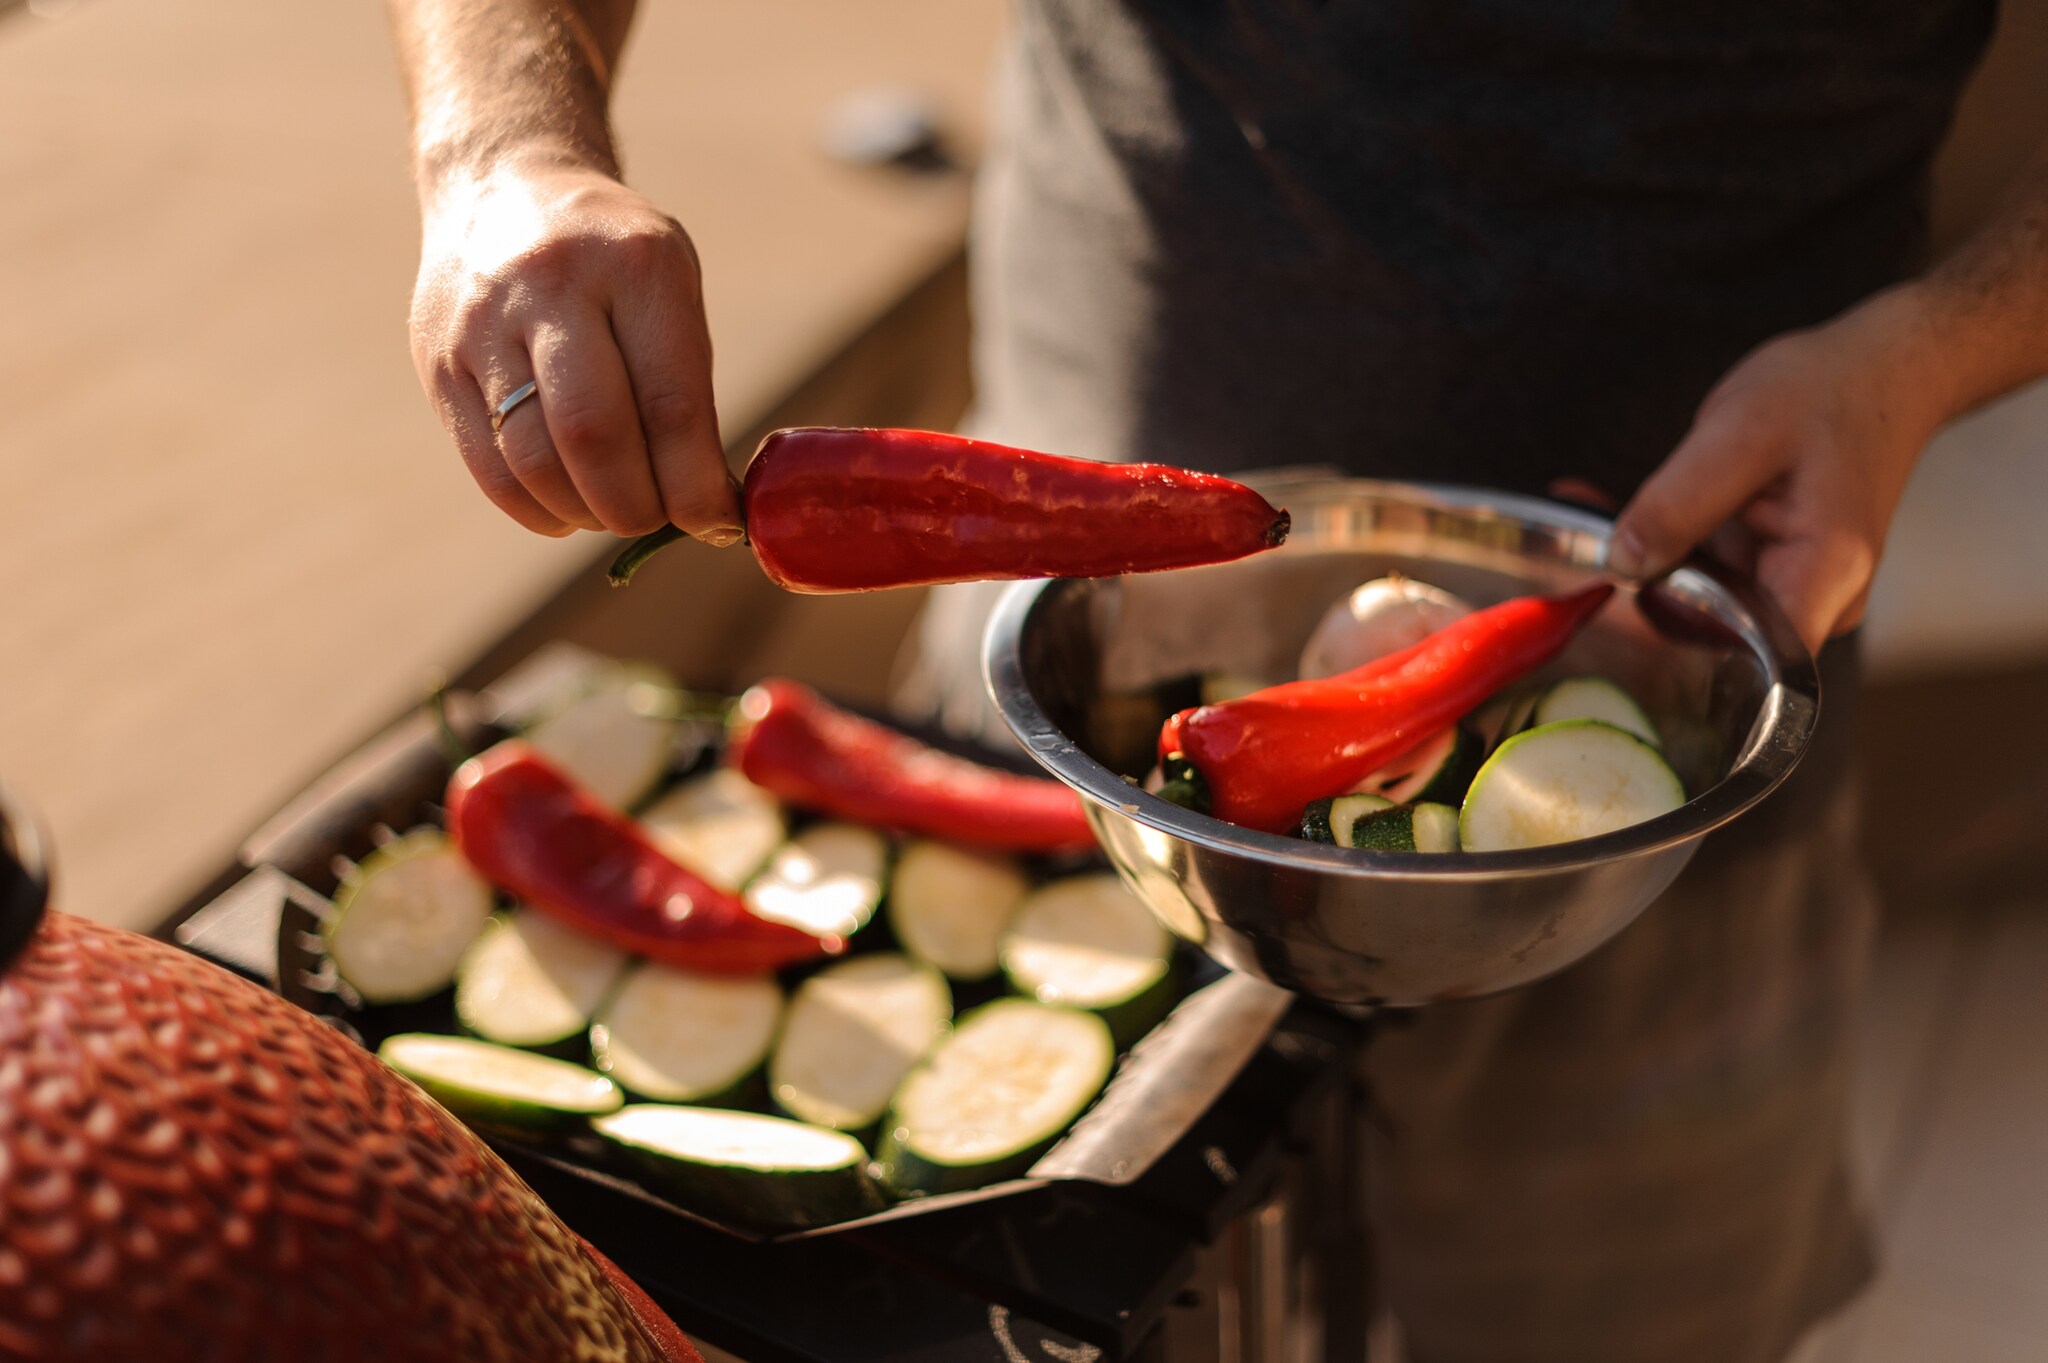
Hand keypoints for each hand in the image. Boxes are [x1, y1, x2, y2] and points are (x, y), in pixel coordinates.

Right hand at [406, 156, 742, 541]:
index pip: (671, 403)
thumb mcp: (670, 287)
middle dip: (637, 506)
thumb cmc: (613, 260)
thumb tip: (709, 509)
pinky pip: (491, 469)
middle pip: (593, 437)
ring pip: (535, 463)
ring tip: (614, 509)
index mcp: (635, 264)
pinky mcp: (439, 364)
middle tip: (658, 519)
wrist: (502, 188)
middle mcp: (551, 286)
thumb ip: (688, 389)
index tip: (718, 521)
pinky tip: (568, 506)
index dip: (697, 485)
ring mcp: (483, 325)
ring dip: (587, 514)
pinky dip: (539, 509)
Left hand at [1608, 287, 1952, 654]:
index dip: (1680, 656)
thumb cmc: (1827, 393)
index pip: (1757, 665)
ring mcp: (1795, 589)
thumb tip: (1623, 564)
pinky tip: (1622, 523)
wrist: (1878, 371)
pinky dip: (1668, 552)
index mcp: (1825, 574)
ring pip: (1705, 608)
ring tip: (1594, 526)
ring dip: (1648, 572)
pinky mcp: (1772, 571)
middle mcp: (1818, 599)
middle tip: (1580, 556)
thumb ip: (1679, 503)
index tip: (1617, 620)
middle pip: (1719, 636)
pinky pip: (1709, 578)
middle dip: (1644, 600)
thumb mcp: (1739, 434)